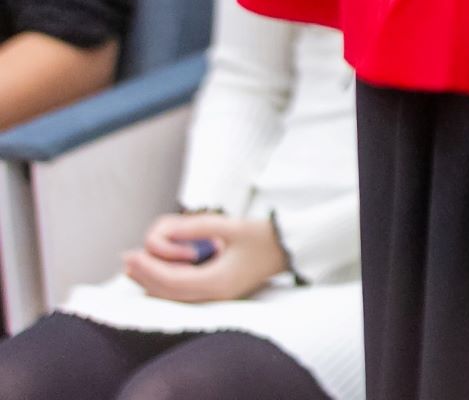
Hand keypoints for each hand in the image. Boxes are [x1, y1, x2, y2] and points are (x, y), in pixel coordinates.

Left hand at [119, 212, 282, 302]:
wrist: (290, 248)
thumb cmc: (266, 236)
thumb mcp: (232, 226)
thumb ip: (197, 228)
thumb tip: (166, 232)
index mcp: (217, 281)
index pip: (171, 281)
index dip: (148, 269)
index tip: (132, 254)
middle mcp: (213, 294)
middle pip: (167, 291)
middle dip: (143, 275)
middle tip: (125, 258)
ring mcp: (215, 295)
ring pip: (172, 294)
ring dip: (151, 279)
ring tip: (135, 264)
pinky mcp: (216, 291)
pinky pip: (181, 291)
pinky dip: (164, 282)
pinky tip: (154, 271)